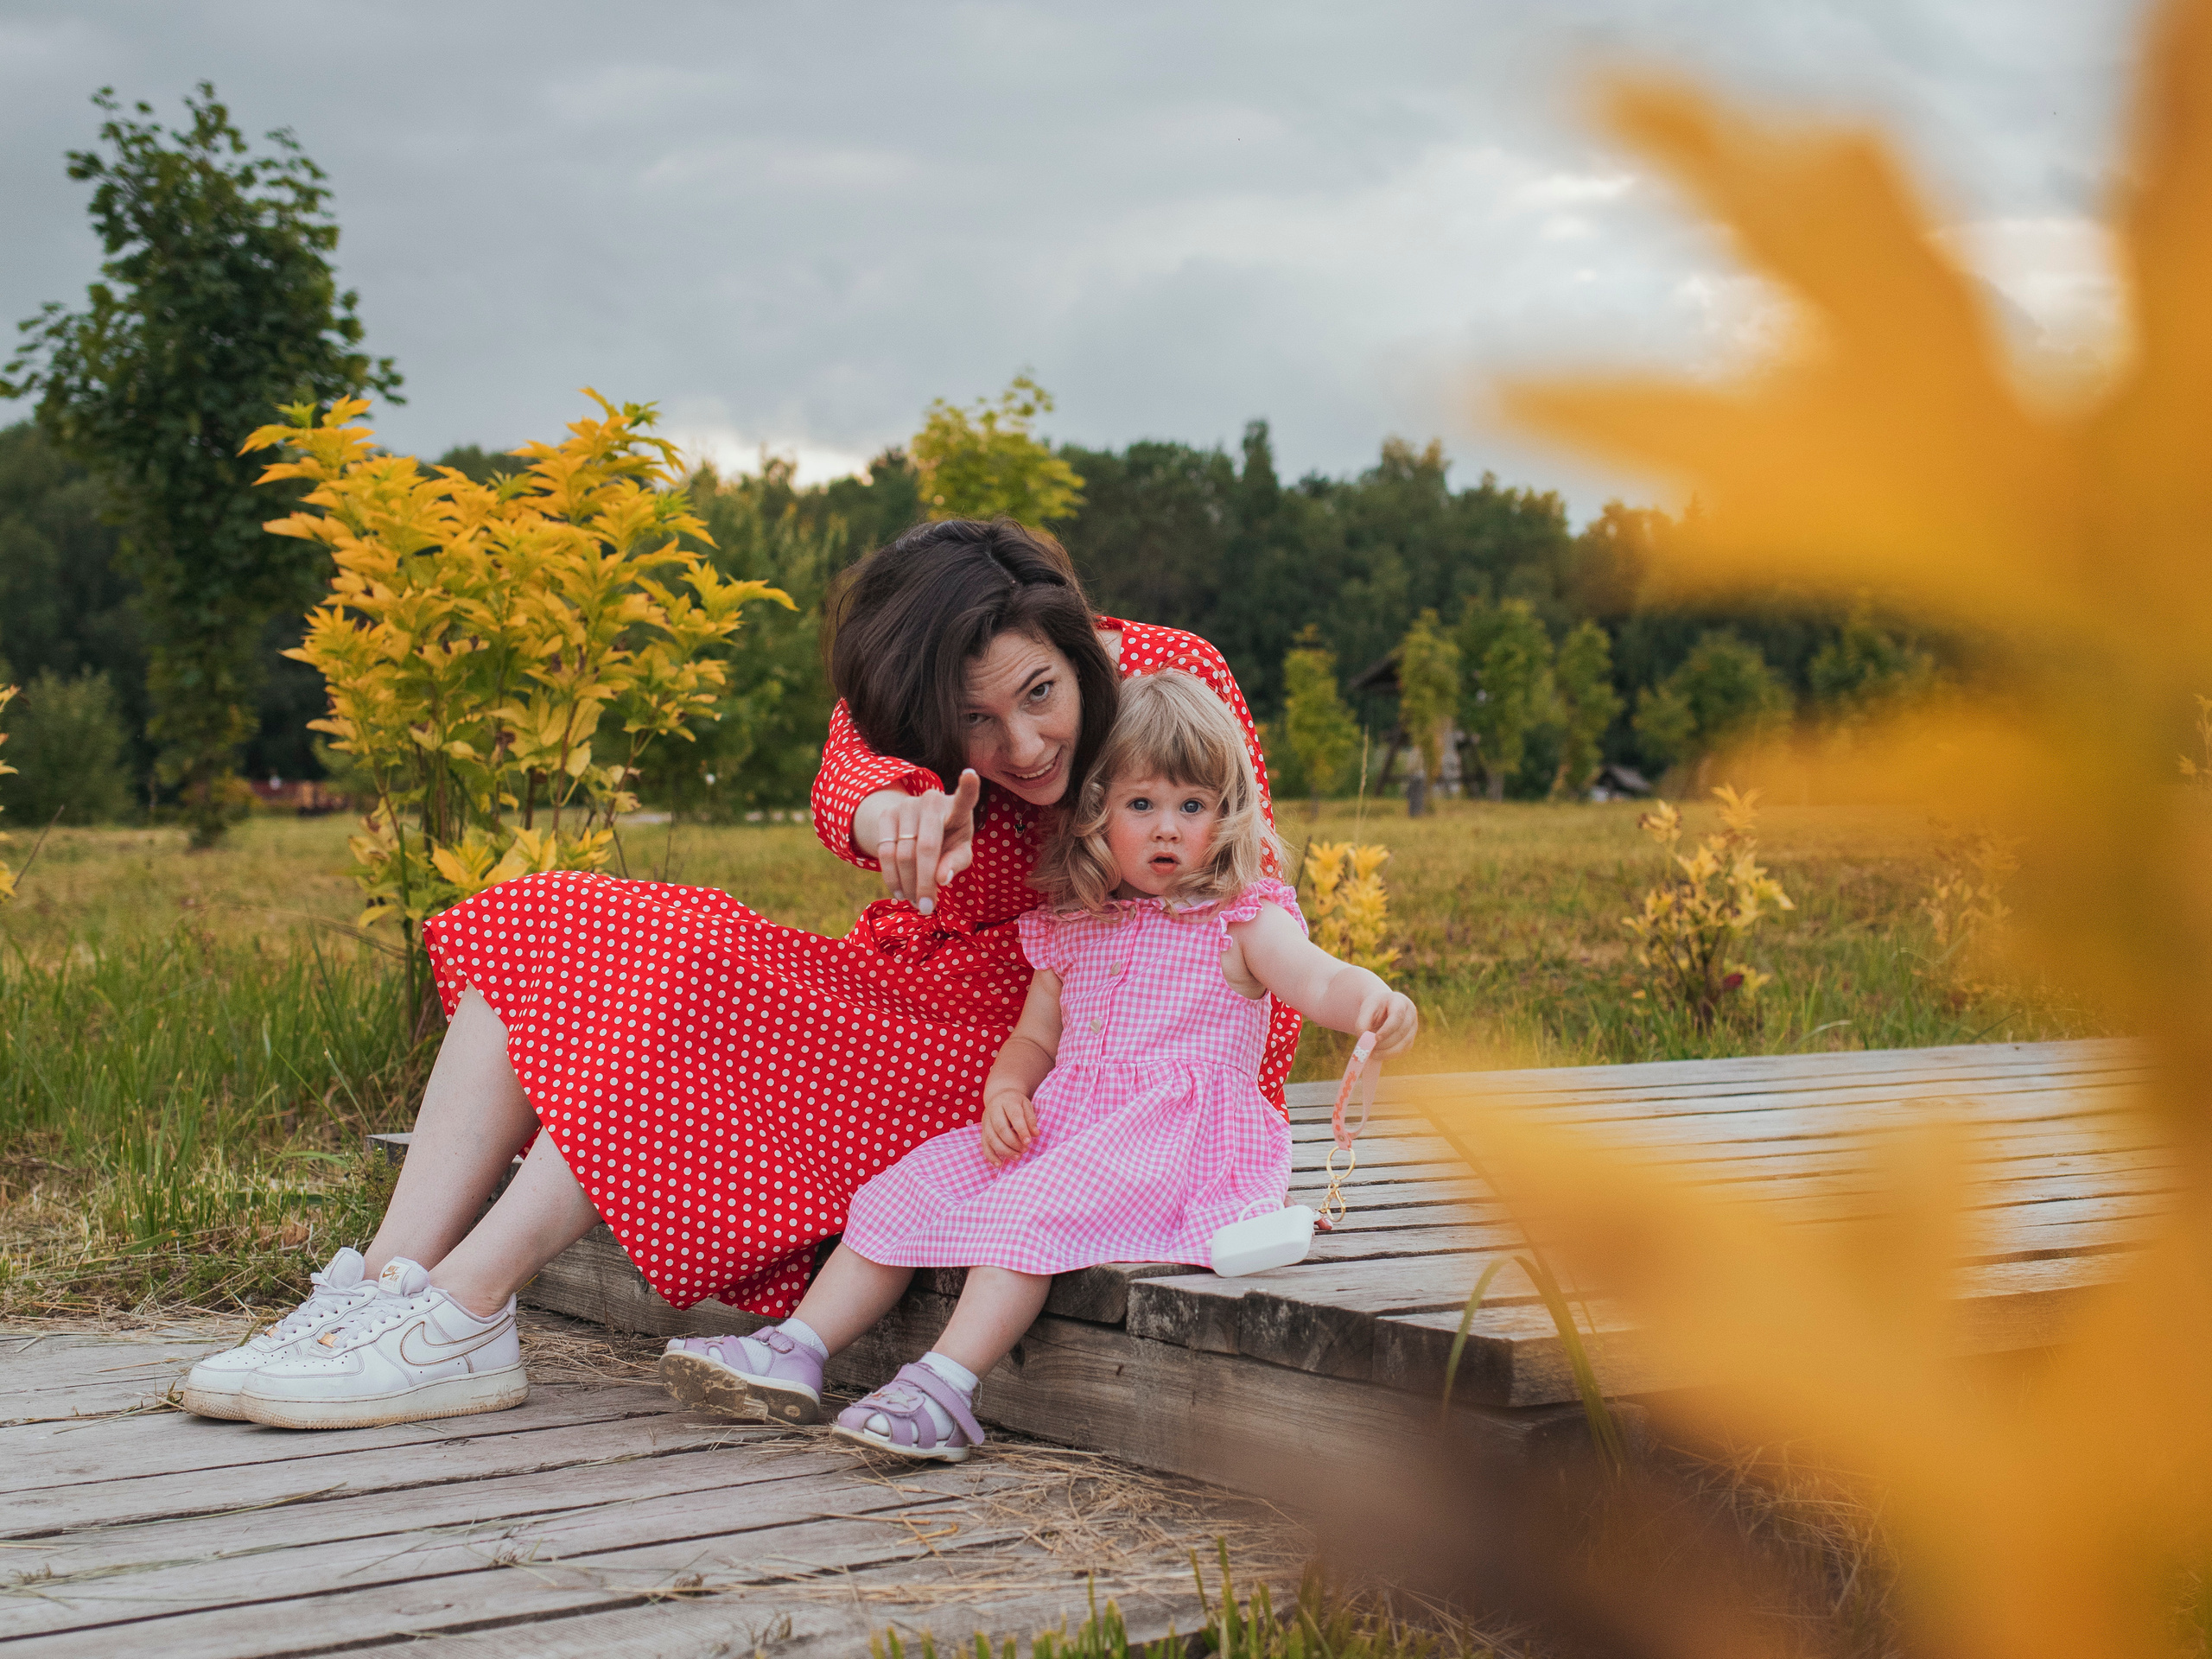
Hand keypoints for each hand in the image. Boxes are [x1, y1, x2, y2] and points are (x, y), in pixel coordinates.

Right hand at [860, 770, 980, 912]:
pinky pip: (885, 852)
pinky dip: (892, 877)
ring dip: (908, 884)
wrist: (918, 826)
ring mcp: (906, 805)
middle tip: (927, 908)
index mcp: (957, 808)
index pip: (965, 798)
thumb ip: (955, 863)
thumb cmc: (949, 840)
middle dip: (925, 882)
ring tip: (916, 903)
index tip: (970, 774)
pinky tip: (899, 892)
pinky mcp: (887, 814)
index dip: (968, 787)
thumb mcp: (960, 851)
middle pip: (926, 846)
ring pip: (903, 854)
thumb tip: (941, 879)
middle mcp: (931, 801)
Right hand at [979, 1087, 1037, 1167]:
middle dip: (1013, 1142)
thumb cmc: (1016, 1103)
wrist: (999, 1097)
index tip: (1029, 1141)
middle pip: (1000, 1128)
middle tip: (1024, 1149)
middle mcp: (993, 1111)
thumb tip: (1035, 1134)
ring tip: (1017, 1157)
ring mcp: (986, 1122)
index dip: (1021, 1129)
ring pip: (991, 1138)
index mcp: (1006, 1101)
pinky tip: (1000, 1164)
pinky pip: (984, 1145)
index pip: (1013, 1115)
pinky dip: (991, 1156)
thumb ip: (1030, 1119)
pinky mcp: (982, 1132)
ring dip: (1004, 1150)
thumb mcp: (1026, 1105)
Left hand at [1354, 987, 1418, 1059]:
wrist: (1382, 1008)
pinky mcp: (1411, 1039)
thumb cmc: (1374, 1008)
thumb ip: (1362, 1024)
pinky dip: (1390, 1055)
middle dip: (1384, 1043)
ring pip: (1404, 1044)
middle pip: (1401, 1032)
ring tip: (1372, 1053)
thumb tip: (1365, 1043)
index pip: (1397, 1016)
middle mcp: (1411, 1014)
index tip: (1376, 1038)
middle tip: (1370, 1048)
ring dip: (1387, 1051)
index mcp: (1400, 1001)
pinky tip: (1378, 1054)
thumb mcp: (1365, 1010)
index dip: (1388, 1029)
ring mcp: (1413, 1027)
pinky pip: (1403, 1050)